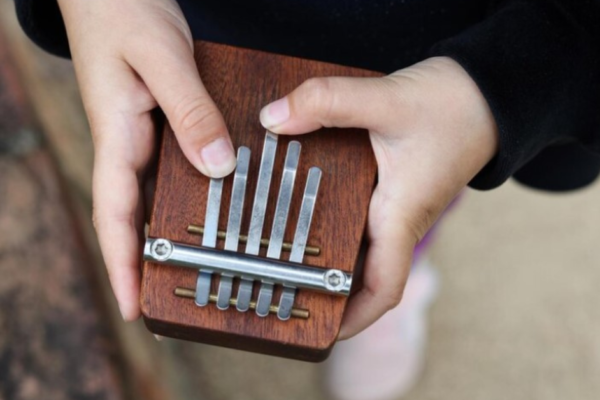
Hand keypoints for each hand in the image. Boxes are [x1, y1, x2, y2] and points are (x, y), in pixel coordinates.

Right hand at [58, 0, 236, 319]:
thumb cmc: (123, 8)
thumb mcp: (161, 55)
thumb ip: (188, 109)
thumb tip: (215, 166)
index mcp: (117, 134)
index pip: (114, 213)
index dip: (122, 264)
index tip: (131, 307)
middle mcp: (128, 142)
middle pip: (136, 215)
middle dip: (149, 260)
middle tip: (175, 298)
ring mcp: (143, 132)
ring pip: (157, 193)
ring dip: (172, 229)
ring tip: (200, 265)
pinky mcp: (159, 119)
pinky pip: (175, 164)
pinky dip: (190, 190)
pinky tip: (214, 202)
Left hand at [260, 57, 497, 338]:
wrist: (486, 92)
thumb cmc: (453, 105)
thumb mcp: (387, 100)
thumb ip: (328, 103)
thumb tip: (273, 118)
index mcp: (401, 214)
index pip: (382, 287)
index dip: (354, 318)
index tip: (323, 332)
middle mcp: (398, 218)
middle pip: (360, 274)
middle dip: (326, 290)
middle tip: (280, 290)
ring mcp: (395, 205)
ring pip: (358, 246)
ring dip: (327, 255)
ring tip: (278, 254)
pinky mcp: (391, 188)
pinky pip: (359, 216)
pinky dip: (333, 220)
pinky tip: (303, 204)